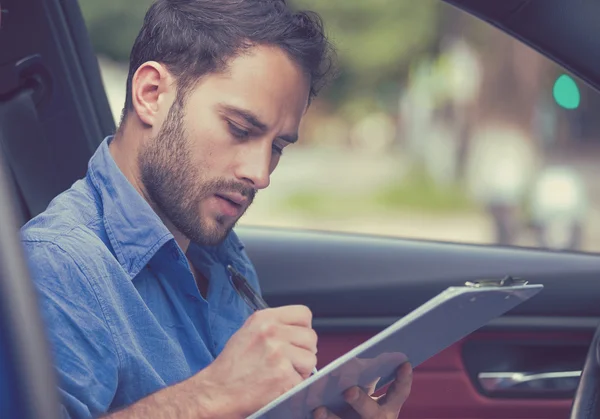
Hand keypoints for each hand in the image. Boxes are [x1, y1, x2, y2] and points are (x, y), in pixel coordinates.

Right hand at [195, 305, 317, 416]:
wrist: (216, 392)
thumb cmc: (231, 366)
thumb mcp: (249, 332)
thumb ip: (274, 326)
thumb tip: (298, 330)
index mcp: (264, 319)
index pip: (304, 314)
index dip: (303, 328)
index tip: (297, 339)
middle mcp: (272, 332)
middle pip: (311, 337)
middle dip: (303, 351)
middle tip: (286, 361)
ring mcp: (278, 354)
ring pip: (310, 359)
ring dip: (300, 370)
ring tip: (280, 373)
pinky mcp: (283, 376)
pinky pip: (303, 380)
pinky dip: (293, 386)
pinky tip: (276, 385)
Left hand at [312, 362, 411, 418]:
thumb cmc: (358, 406)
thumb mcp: (366, 394)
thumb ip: (365, 378)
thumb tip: (359, 355)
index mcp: (388, 408)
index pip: (399, 393)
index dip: (403, 380)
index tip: (404, 363)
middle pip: (372, 414)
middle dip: (361, 401)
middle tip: (348, 390)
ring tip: (318, 410)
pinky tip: (308, 414)